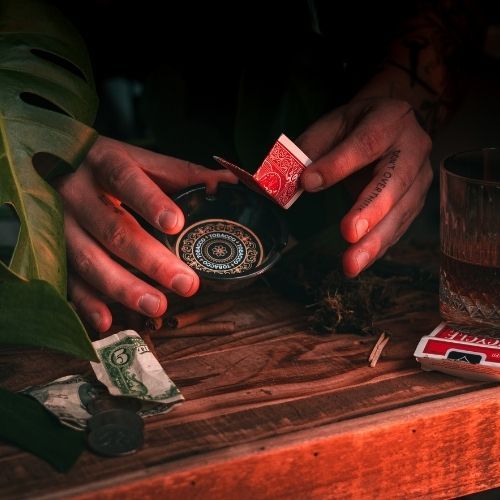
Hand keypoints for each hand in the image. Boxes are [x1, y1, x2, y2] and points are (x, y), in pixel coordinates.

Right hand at [54, 136, 236, 331]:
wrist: (48, 164)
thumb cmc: (107, 165)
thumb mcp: (140, 160)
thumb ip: (181, 174)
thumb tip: (229, 183)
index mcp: (104, 163)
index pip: (127, 180)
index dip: (150, 202)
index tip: (176, 225)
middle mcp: (78, 194)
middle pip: (113, 229)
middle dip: (150, 260)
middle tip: (186, 283)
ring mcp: (60, 225)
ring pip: (89, 260)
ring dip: (124, 287)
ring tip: (157, 306)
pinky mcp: (53, 251)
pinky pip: (67, 280)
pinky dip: (86, 303)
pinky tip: (106, 321)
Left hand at [297, 97, 432, 276]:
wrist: (394, 124)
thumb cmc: (358, 125)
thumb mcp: (333, 124)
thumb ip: (312, 148)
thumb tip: (291, 181)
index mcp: (390, 119)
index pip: (366, 143)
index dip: (339, 165)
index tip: (309, 182)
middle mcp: (413, 148)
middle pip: (394, 182)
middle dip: (370, 211)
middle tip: (349, 235)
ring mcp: (420, 177)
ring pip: (401, 212)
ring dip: (376, 241)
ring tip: (352, 264)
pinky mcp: (417, 200)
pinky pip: (400, 226)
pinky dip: (379, 246)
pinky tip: (361, 261)